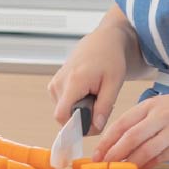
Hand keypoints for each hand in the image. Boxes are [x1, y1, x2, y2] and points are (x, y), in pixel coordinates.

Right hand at [47, 12, 137, 133]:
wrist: (103, 40)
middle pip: (65, 116)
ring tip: (96, 96)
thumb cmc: (111, 59)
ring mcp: (55, 84)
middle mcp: (59, 83)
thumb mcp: (114, 83)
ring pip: (65, 112)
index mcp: (73, 81)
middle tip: (101, 105)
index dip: (76, 127)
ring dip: (81, 111)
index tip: (94, 125)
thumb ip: (104, 107)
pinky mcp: (55, 85)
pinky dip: (77, 104)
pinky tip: (88, 93)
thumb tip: (95, 127)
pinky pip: (64, 104)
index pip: (62, 116)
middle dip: (84, 118)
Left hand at [93, 86, 168, 168]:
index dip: (107, 140)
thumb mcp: (165, 107)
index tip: (97, 154)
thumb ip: (145, 123)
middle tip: (104, 167)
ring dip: (131, 162)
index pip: (123, 123)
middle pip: (131, 136)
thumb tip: (124, 143)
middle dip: (114, 153)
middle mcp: (161, 115)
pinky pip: (162, 157)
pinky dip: (149, 165)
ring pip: (146, 149)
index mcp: (152, 105)